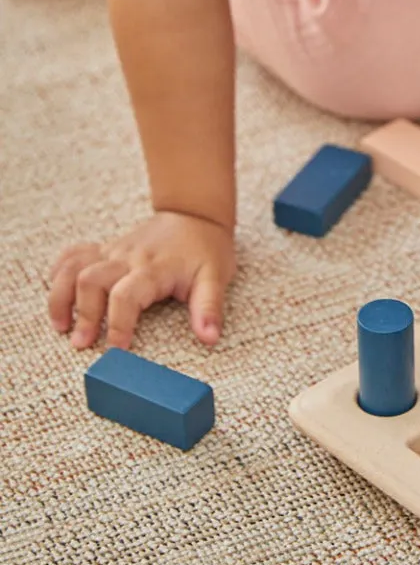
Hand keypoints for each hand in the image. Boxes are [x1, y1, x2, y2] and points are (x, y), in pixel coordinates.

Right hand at [48, 210, 236, 349]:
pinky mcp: (105, 249)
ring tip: (61, 326)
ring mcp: (113, 251)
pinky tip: (58, 295)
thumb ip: (209, 307)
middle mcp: (128, 258)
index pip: (126, 295)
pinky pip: (73, 255)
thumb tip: (209, 337)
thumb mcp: (216, 277)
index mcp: (154, 268)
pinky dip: (59, 273)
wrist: (195, 214)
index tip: (117, 350)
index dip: (118, 323)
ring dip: (62, 296)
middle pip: (91, 280)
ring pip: (74, 267)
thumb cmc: (206, 249)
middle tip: (82, 344)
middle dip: (84, 314)